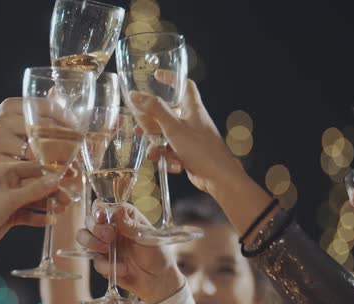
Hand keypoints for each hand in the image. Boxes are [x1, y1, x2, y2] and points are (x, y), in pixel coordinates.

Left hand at [0, 161, 70, 254]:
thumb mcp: (9, 199)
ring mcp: (9, 200)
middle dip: (52, 192)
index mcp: (3, 172)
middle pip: (36, 185)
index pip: (33, 168)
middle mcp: (7, 183)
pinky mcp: (9, 215)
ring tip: (62, 210)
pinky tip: (50, 220)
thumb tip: (55, 180)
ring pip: (34, 200)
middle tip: (67, 199)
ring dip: (47, 205)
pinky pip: (28, 214)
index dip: (51, 172)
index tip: (68, 176)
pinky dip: (38, 217)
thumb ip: (34, 190)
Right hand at [76, 203, 183, 303]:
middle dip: (95, 228)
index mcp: (124, 216)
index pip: (104, 207)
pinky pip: (96, 261)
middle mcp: (111, 227)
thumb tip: (119, 210)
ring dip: (91, 242)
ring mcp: (105, 244)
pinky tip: (123, 269)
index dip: (99, 210)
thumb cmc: (158, 253)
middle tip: (108, 236)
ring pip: (84, 237)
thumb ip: (131, 225)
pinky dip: (107, 266)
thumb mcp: (148, 237)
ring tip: (105, 249)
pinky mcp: (103, 261)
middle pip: (90, 219)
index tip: (102, 217)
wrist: (159, 280)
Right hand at [129, 75, 244, 195]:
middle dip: (152, 122)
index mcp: (192, 108)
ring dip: (157, 144)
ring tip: (153, 152)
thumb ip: (154, 110)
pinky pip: (170, 150)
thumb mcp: (173, 127)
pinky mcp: (188, 152)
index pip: (184, 85)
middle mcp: (192, 120)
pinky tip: (167, 163)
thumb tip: (135, 95)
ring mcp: (190, 137)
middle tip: (140, 125)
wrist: (218, 177)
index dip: (171, 78)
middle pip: (167, 113)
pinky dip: (166, 156)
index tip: (156, 77)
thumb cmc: (201, 149)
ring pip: (166, 134)